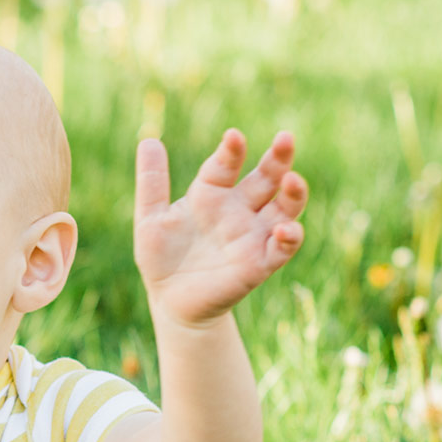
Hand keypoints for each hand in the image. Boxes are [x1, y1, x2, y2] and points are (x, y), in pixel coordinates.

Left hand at [135, 128, 306, 326]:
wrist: (169, 302)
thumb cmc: (161, 259)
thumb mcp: (150, 220)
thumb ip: (152, 182)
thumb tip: (147, 140)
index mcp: (212, 192)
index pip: (227, 163)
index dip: (232, 150)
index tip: (233, 138)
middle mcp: (238, 209)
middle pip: (267, 177)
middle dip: (279, 158)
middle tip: (285, 138)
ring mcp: (251, 235)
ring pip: (284, 208)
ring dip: (294, 193)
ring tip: (292, 180)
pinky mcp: (258, 264)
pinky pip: (282, 249)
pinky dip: (289, 238)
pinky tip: (285, 229)